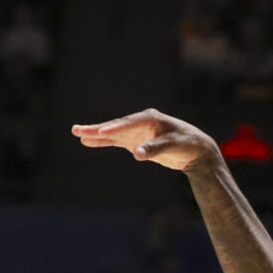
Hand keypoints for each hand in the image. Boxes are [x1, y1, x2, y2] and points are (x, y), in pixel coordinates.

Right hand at [71, 110, 220, 172]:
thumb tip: (136, 154)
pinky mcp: (135, 141)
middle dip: (97, 129)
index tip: (101, 132)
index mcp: (150, 119)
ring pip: (113, 133)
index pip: (129, 124)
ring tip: (76, 133)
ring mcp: (136, 132)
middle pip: (115, 126)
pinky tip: (88, 141)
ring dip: (95, 134)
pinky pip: (116, 141)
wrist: (196, 149)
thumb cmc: (187, 144)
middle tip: (76, 130)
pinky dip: (103, 141)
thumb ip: (155, 149)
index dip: (115, 128)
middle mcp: (140, 122)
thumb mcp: (174, 146)